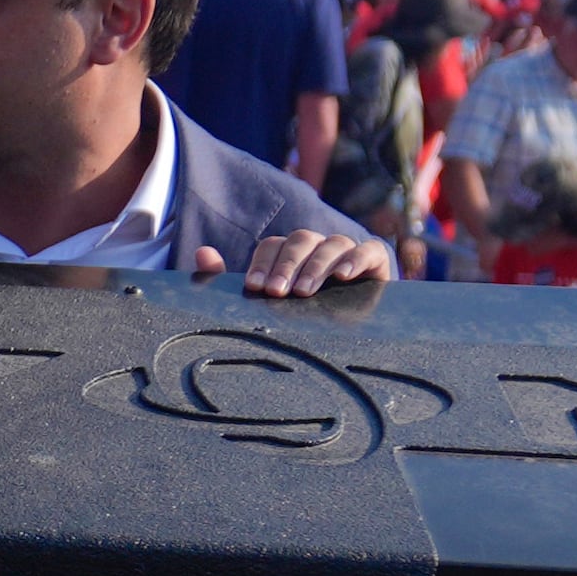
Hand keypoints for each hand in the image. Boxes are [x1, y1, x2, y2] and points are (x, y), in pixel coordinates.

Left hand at [207, 228, 391, 298]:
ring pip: (332, 243)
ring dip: (316, 266)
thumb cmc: (298, 315)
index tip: (255, 287)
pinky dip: (357, 259)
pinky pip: (369, 249)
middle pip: (300, 240)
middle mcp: (316, 247)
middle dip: (287, 266)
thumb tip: (202, 252)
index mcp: (289, 254)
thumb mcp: (265, 302)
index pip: (272, 246)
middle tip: (277, 292)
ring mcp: (346, 251)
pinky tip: (343, 277)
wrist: (348, 335)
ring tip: (304, 292)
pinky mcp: (374, 261)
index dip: (262, 264)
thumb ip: (230, 279)